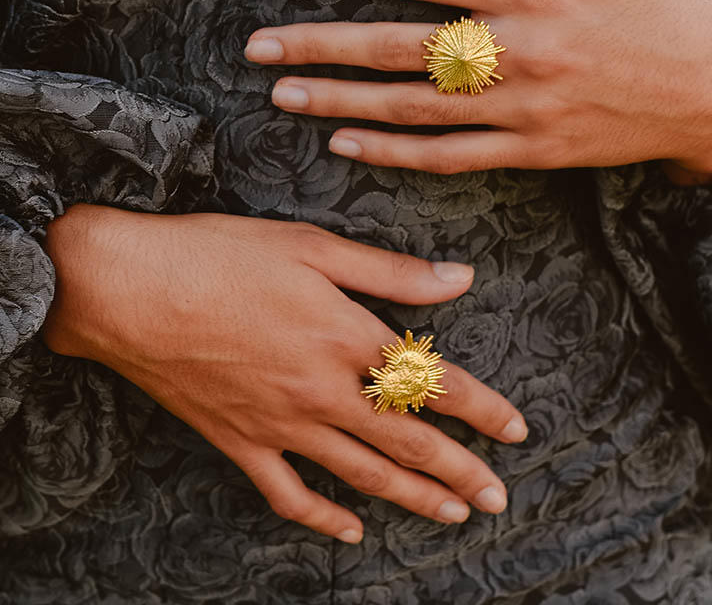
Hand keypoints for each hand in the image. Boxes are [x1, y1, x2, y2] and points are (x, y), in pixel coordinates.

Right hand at [42, 204, 527, 542]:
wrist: (126, 289)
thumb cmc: (219, 256)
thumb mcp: (312, 246)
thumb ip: (390, 271)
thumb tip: (460, 277)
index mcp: (346, 336)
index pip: (434, 384)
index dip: (483, 409)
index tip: (517, 430)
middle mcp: (322, 390)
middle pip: (408, 442)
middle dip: (461, 471)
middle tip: (498, 498)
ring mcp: (281, 424)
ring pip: (362, 475)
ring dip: (413, 498)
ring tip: (453, 515)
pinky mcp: (240, 442)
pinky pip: (288, 495)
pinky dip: (323, 518)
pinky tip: (350, 532)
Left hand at [245, 0, 711, 181]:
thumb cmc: (655, 13)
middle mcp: (516, 47)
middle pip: (397, 44)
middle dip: (321, 43)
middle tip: (259, 47)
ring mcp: (522, 105)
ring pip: (413, 106)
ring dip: (343, 101)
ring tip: (286, 96)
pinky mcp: (531, 150)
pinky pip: (451, 156)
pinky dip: (397, 152)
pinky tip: (350, 145)